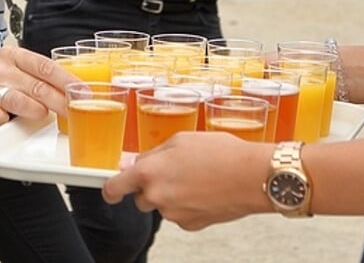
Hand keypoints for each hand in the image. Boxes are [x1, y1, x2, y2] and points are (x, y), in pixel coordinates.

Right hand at [0, 47, 79, 129]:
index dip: (68, 81)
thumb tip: (71, 90)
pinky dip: (5, 122)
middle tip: (76, 112)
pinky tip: (8, 123)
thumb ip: (35, 77)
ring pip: (18, 100)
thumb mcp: (10, 70)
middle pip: (38, 85)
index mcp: (12, 56)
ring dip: (36, 111)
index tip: (85, 93)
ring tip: (44, 117)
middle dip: (61, 101)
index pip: (47, 67)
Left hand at [102, 132, 271, 229]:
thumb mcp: (182, 139)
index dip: (111, 189)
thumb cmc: (222, 153)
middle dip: (152, 187)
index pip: (115, 187)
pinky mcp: (190, 225)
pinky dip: (188, 205)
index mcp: (150, 172)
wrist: (252, 176)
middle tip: (174, 171)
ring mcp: (174, 214)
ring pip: (163, 205)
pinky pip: (180, 214)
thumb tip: (138, 161)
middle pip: (141, 197)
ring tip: (196, 177)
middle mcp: (157, 196)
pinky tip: (204, 190)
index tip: (111, 189)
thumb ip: (154, 153)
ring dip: (171, 195)